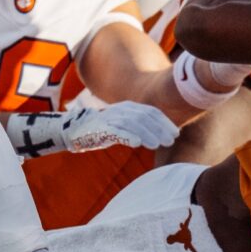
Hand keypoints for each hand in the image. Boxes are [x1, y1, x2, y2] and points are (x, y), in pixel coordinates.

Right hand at [59, 101, 181, 152]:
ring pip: (132, 124)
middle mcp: (121, 110)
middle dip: (159, 129)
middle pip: (144, 117)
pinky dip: (127, 136)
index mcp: (129, 107)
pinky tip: (137, 143)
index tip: (175, 134)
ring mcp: (110, 118)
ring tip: (157, 144)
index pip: (151, 112)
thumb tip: (161, 135)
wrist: (75, 129)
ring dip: (146, 133)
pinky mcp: (100, 128)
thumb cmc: (104, 129)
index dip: (164, 123)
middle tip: (170, 141)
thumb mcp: (124, 125)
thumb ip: (140, 127)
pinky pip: (116, 131)